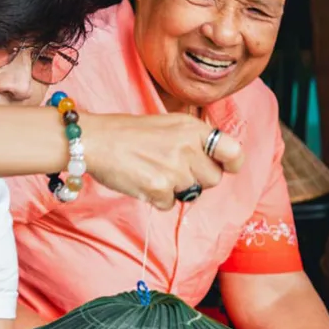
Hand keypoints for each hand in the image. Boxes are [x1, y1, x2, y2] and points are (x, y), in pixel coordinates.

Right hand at [80, 113, 243, 209]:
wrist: (95, 141)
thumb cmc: (128, 133)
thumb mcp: (167, 124)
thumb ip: (193, 139)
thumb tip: (214, 159)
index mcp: (192, 128)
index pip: (232, 150)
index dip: (232, 163)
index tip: (228, 167)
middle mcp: (187, 147)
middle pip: (213, 179)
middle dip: (197, 180)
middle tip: (173, 170)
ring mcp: (174, 169)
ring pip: (192, 193)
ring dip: (176, 190)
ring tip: (154, 172)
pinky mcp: (159, 188)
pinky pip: (169, 204)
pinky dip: (157, 198)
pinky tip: (143, 181)